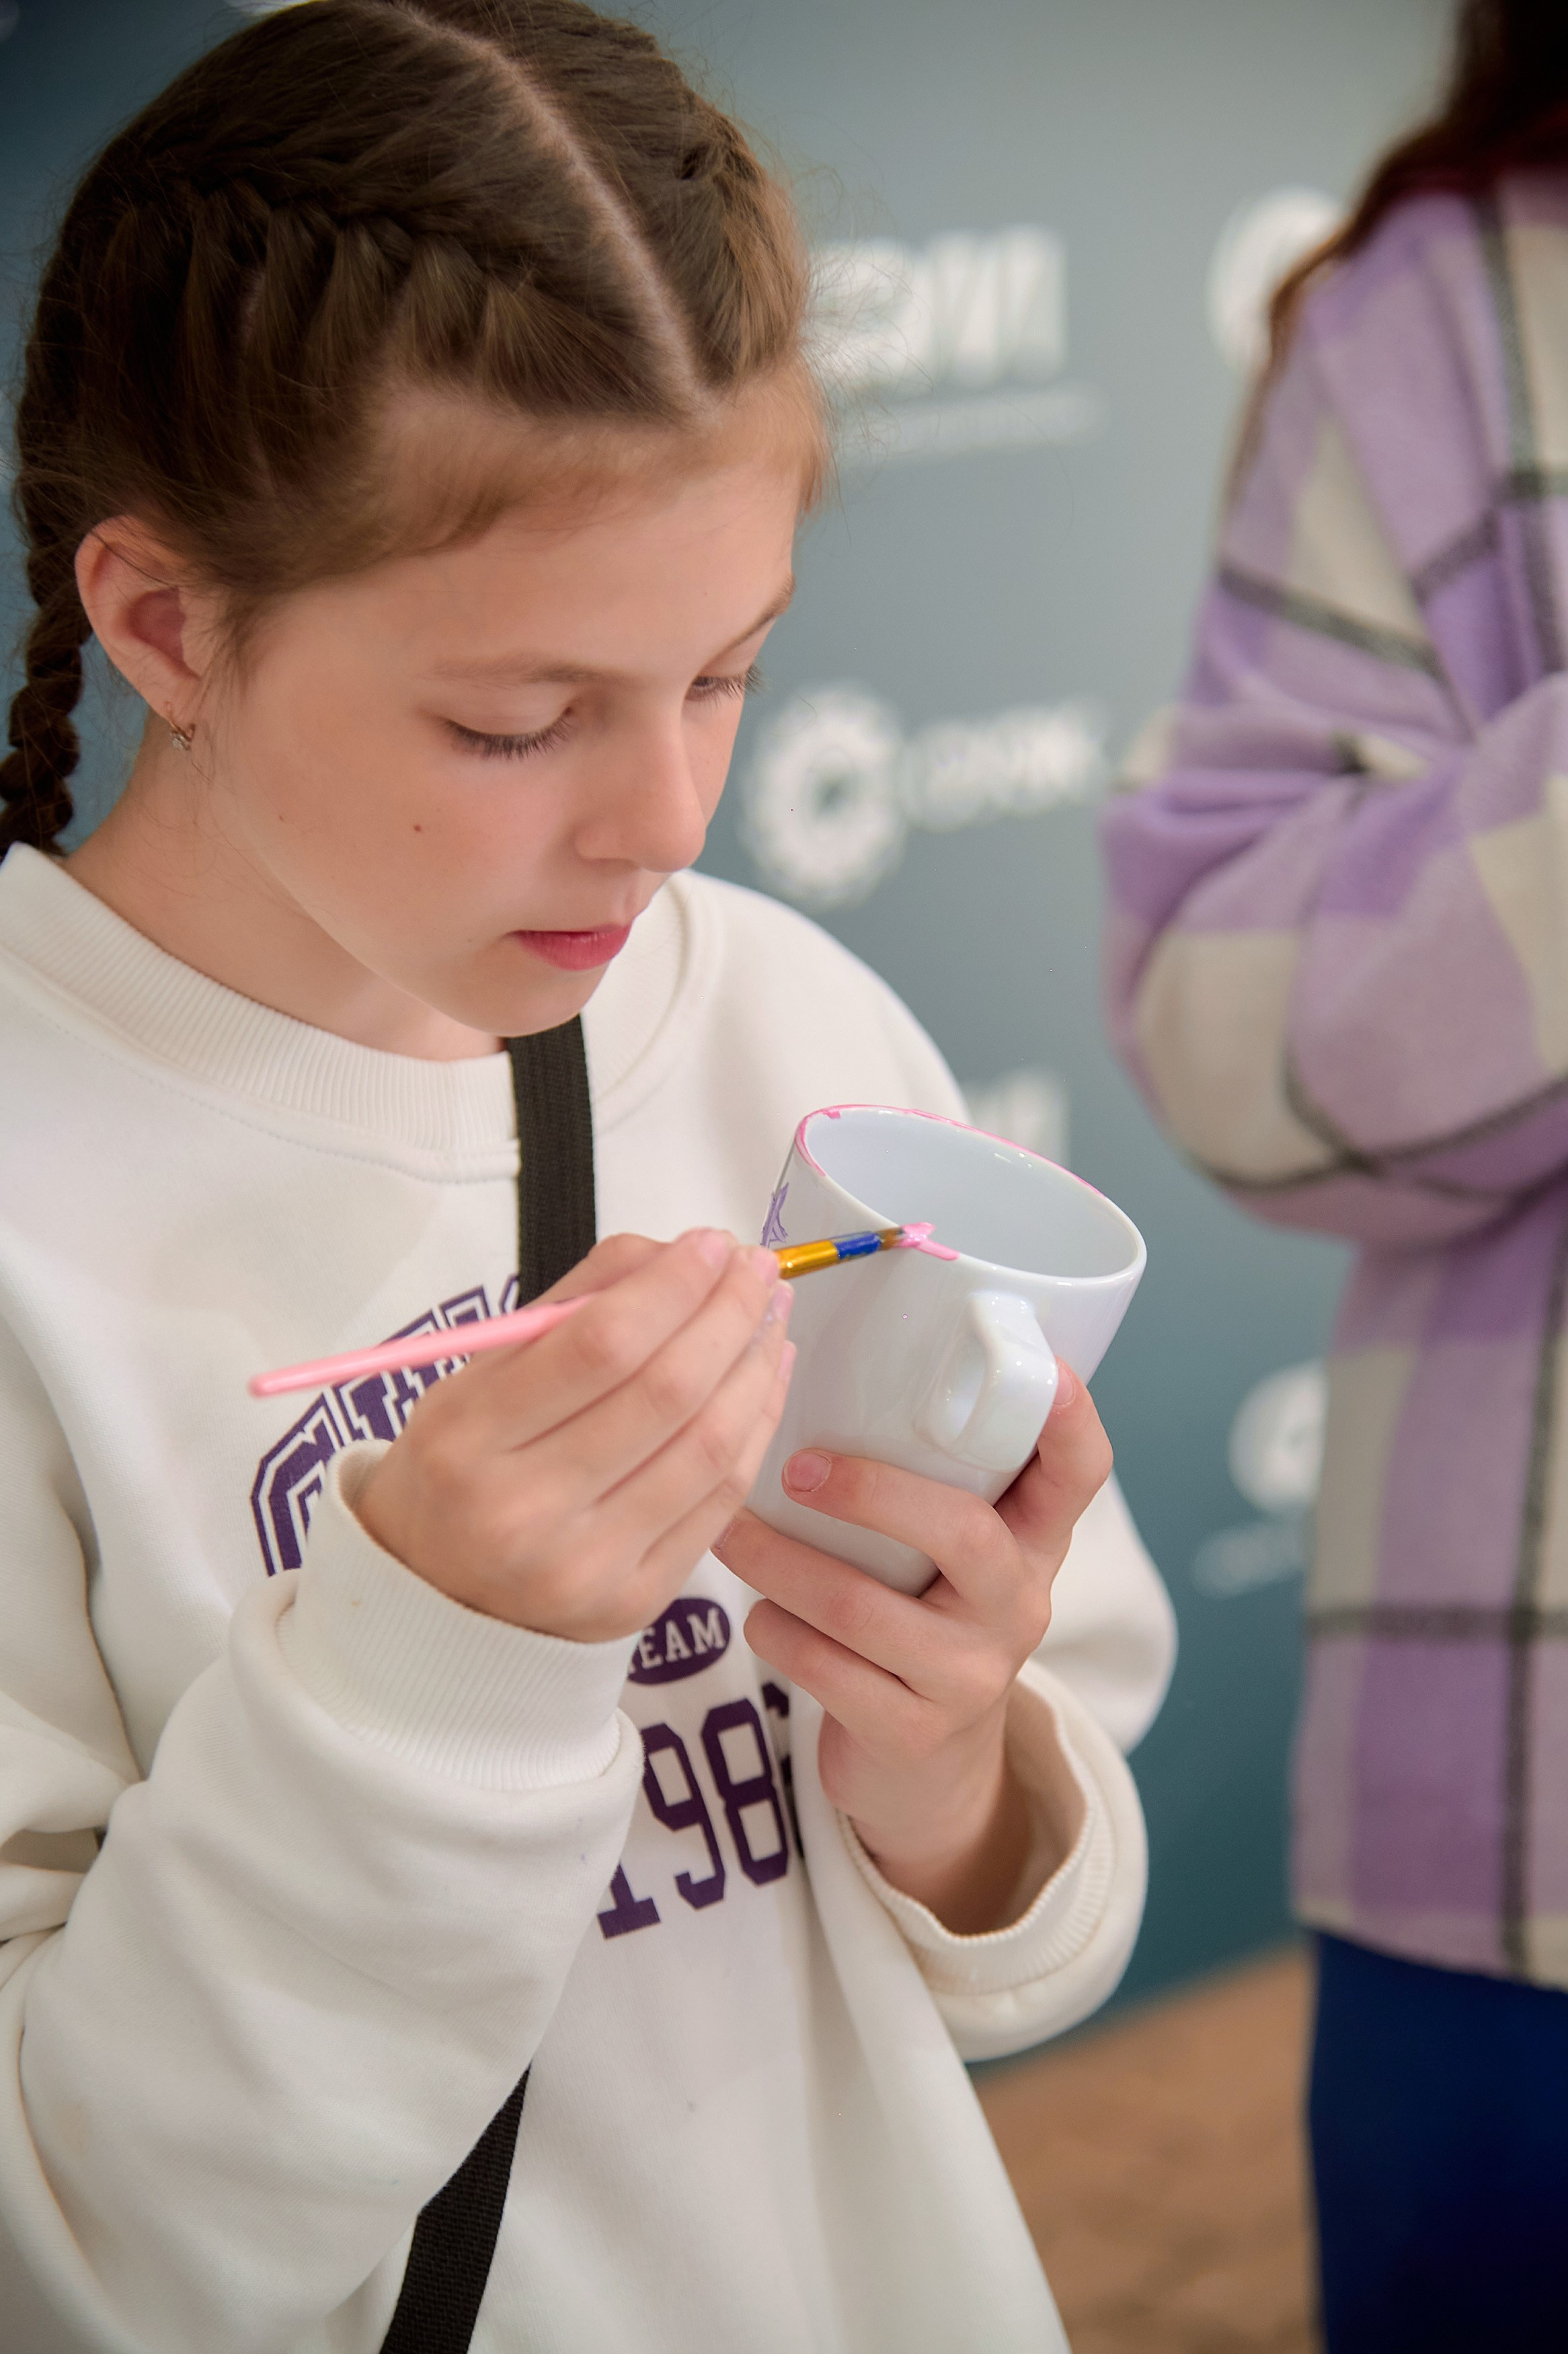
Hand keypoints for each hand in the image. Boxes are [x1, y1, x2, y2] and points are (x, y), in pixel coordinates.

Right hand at [355, 1230, 793, 1640]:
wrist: (439, 1597)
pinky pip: (722, 1500)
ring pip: (708, 1446)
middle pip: (666, 1392)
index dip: (673, 1285)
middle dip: (729, 1314)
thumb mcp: (479, 1375)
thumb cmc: (463, 1467)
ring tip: (771, 1315)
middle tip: (757, 1269)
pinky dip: (755, 1427)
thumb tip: (676, 1255)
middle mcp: (524, 1510)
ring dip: (755, 1365)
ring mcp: (587, 1564)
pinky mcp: (637, 1598)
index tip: (713, 1243)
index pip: (599, 1344)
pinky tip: (764, 1378)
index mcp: (468, 1438)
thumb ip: (572, 1304)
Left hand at [712, 1365, 1111, 1932]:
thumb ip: (928, 1480)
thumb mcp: (949, 1554)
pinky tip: (757, 1612)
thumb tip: (827, 1368)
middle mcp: (1018, 1606)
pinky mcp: (912, 1732)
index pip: (1079, 1472)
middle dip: (868, 1491)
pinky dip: (776, 1630)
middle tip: (793, 1468)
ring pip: (864, 1606)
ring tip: (728, 1532)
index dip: (1071, 1420)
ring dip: (779, 1562)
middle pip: (962, 1531)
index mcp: (1033, 1542)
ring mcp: (969, 1675)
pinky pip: (825, 1669)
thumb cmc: (921, 1618)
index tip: (1047, 1369)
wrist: (926, 1770)